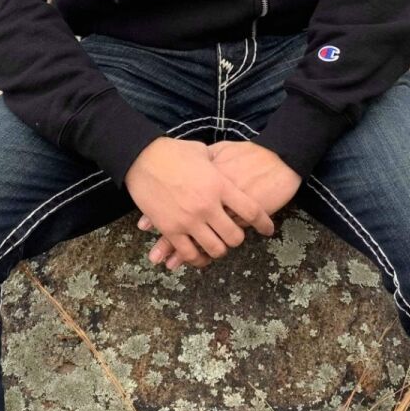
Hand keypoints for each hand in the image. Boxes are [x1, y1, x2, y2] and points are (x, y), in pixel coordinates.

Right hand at [136, 140, 300, 269]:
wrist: (141, 158)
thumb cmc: (173, 151)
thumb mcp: (203, 152)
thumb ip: (219, 163)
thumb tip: (227, 165)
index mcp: (220, 185)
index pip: (251, 210)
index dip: (264, 223)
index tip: (268, 229)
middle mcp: (208, 205)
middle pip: (235, 236)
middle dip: (238, 239)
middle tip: (236, 236)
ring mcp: (189, 219)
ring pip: (215, 249)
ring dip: (219, 250)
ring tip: (218, 247)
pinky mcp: (170, 229)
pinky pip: (189, 253)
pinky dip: (197, 259)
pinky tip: (200, 257)